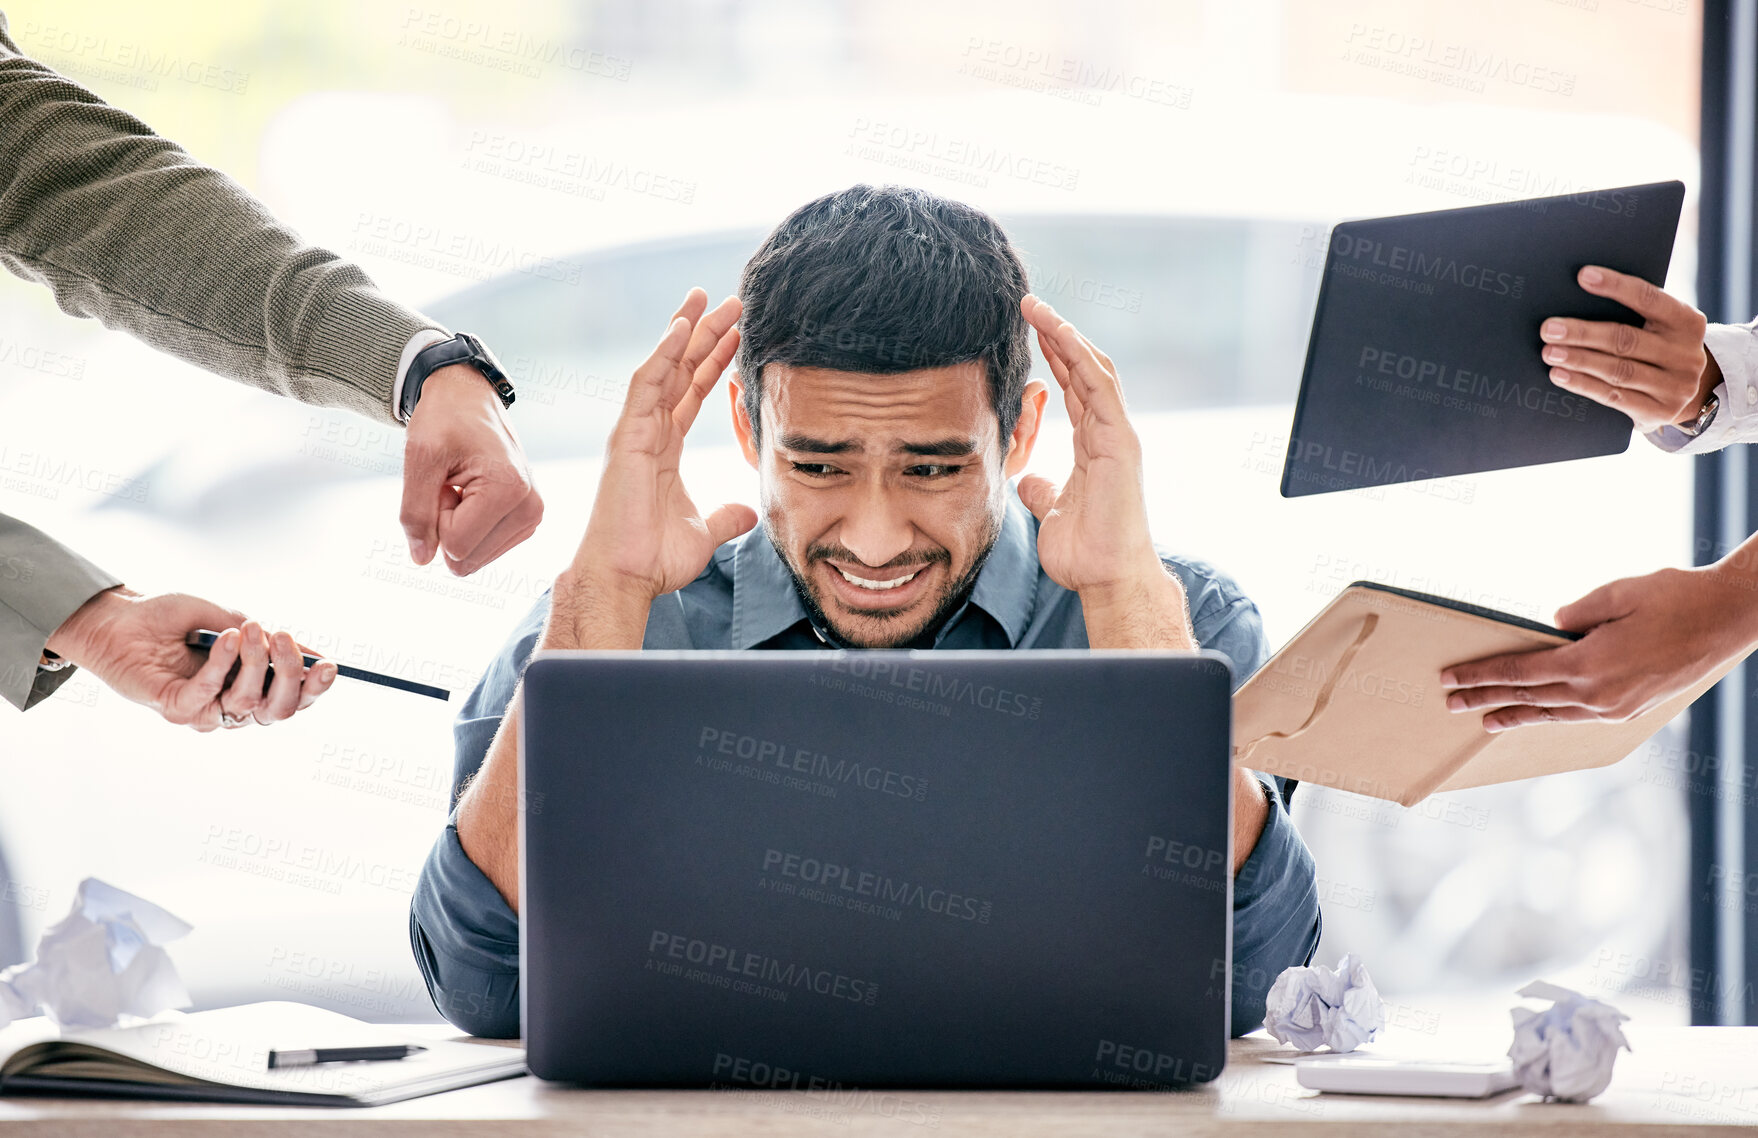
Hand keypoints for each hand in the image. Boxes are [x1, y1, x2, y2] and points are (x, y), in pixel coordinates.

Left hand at [44, 588, 336, 730]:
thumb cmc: (173, 619)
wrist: (120, 619)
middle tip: (281, 637)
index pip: (294, 700)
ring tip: (248, 628)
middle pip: (279, 710)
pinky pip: (210, 693)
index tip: (328, 665)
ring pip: (248, 701)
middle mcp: (232, 706)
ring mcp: (205, 712)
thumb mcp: (231, 620)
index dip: (315, 688)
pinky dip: (223, 664)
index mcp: (251, 687)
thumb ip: (267, 638)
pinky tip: (227, 637)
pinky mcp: (177, 709)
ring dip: (255, 662)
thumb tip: (313, 653)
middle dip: (289, 673)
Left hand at [402, 363, 543, 575]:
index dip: (435, 515)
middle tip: (451, 484)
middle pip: (466, 556)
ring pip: (474, 557)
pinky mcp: (527, 521)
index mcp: (510, 490)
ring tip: (461, 485)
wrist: (468, 398)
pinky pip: (483, 549)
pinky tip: (471, 493)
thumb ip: (416, 513)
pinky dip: (468, 526)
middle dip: (446, 524)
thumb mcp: (420, 458)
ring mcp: (532, 516)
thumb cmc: (445, 419)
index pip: (455, 544)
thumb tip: (422, 559)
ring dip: (456, 525)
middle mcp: (531, 508)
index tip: (443, 479)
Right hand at [562, 289, 753, 620]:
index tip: (738, 334)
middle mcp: (649, 433)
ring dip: (686, 331)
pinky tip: (682, 326)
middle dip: (704, 333)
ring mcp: (636, 431)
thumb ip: (725, 516)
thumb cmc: (653, 559)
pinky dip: (664, 353)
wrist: (625, 579)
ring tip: (707, 297)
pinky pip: (646, 384)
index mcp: (664, 449)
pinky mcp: (627, 436)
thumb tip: (748, 510)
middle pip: (680, 371)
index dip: (714, 362)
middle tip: (730, 301)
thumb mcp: (704, 533)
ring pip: (663, 367)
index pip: (692, 393)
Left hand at [1015, 295, 1191, 647]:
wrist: (1108, 577)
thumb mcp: (1051, 512)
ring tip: (1037, 308)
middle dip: (1058, 335)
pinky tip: (1059, 333)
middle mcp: (1109, 434)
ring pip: (1094, 369)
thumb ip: (1043, 490)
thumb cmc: (1085, 553)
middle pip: (1085, 369)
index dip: (1054, 357)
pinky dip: (1079, 357)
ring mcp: (1118, 435)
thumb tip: (1030, 482)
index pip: (1074, 388)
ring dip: (1065, 335)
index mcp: (1095, 446)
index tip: (1027, 331)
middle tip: (1028, 305)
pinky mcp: (1120, 441)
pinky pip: (1100, 388)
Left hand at [1440, 562, 1757, 731]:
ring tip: (1485, 719)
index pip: (1519, 674)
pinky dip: (1551, 715)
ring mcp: (1616, 707)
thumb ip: (1575, 613)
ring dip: (1516, 715)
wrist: (1729, 619)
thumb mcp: (1616, 593)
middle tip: (1450, 703)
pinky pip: (1579, 716)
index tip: (1450, 678)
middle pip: (1528, 699)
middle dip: (1485, 699)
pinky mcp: (1631, 710)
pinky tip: (1538, 714)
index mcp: (1588, 664)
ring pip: (1553, 714)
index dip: (1481, 676)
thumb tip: (1549, 628)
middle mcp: (1598, 694)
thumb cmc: (1674, 597)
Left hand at [1540, 265, 1716, 433]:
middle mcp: (1686, 354)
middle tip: (1549, 328)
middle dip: (1583, 333)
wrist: (1687, 397)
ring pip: (1618, 370)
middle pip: (1626, 339)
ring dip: (1579, 360)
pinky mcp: (1659, 412)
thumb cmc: (1656, 350)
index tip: (1583, 276)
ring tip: (1548, 352)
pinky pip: (1613, 397)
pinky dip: (1582, 384)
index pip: (1649, 298)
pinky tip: (1559, 375)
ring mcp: (1675, 386)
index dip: (1616, 286)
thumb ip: (1632, 315)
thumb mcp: (1657, 329)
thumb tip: (1576, 297)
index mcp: (1687, 322)